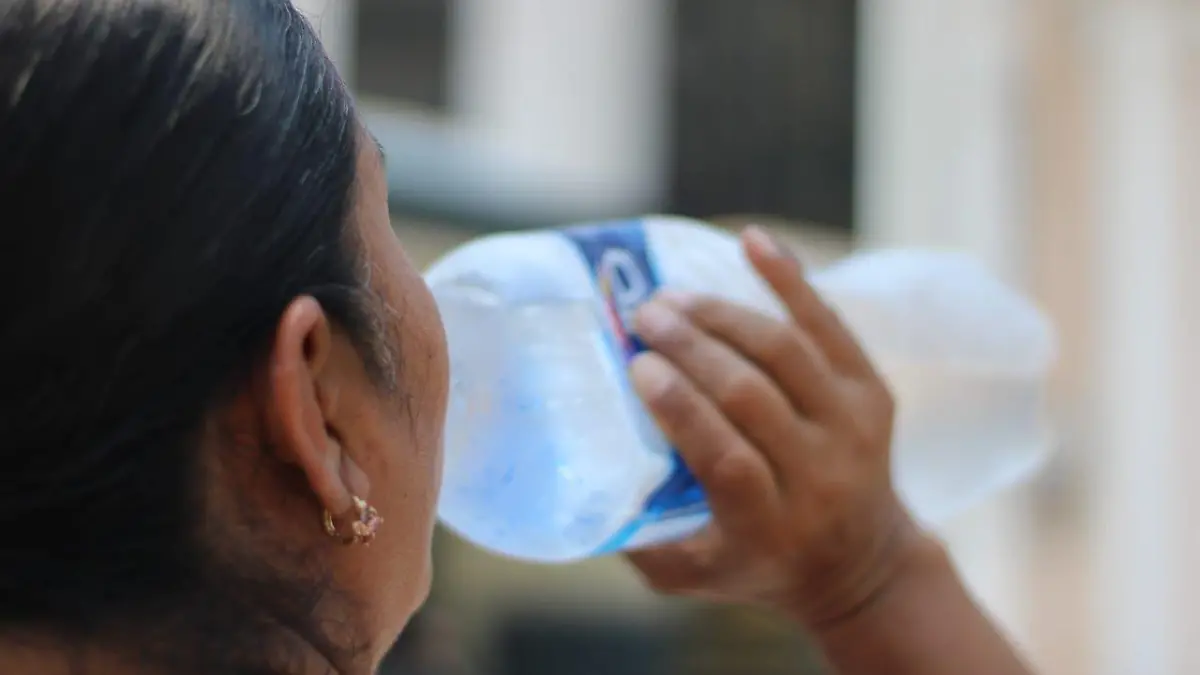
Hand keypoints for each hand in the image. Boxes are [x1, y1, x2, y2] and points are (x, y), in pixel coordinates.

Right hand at [626, 226, 926, 628]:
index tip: (639, 366)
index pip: (729, 458)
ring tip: (674, 298)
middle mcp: (819, 478)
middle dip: (694, 348)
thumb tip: (577, 467)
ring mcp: (853, 431)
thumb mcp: (687, 575)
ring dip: (726, 316)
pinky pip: (831, 325)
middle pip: (754, 396)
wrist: (859, 563)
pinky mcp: (872, 393)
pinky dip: (790, 280)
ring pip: (788, 353)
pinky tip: (750, 242)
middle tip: (646, 316)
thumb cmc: (754, 564)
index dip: (683, 409)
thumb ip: (634, 536)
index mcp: (768, 528)